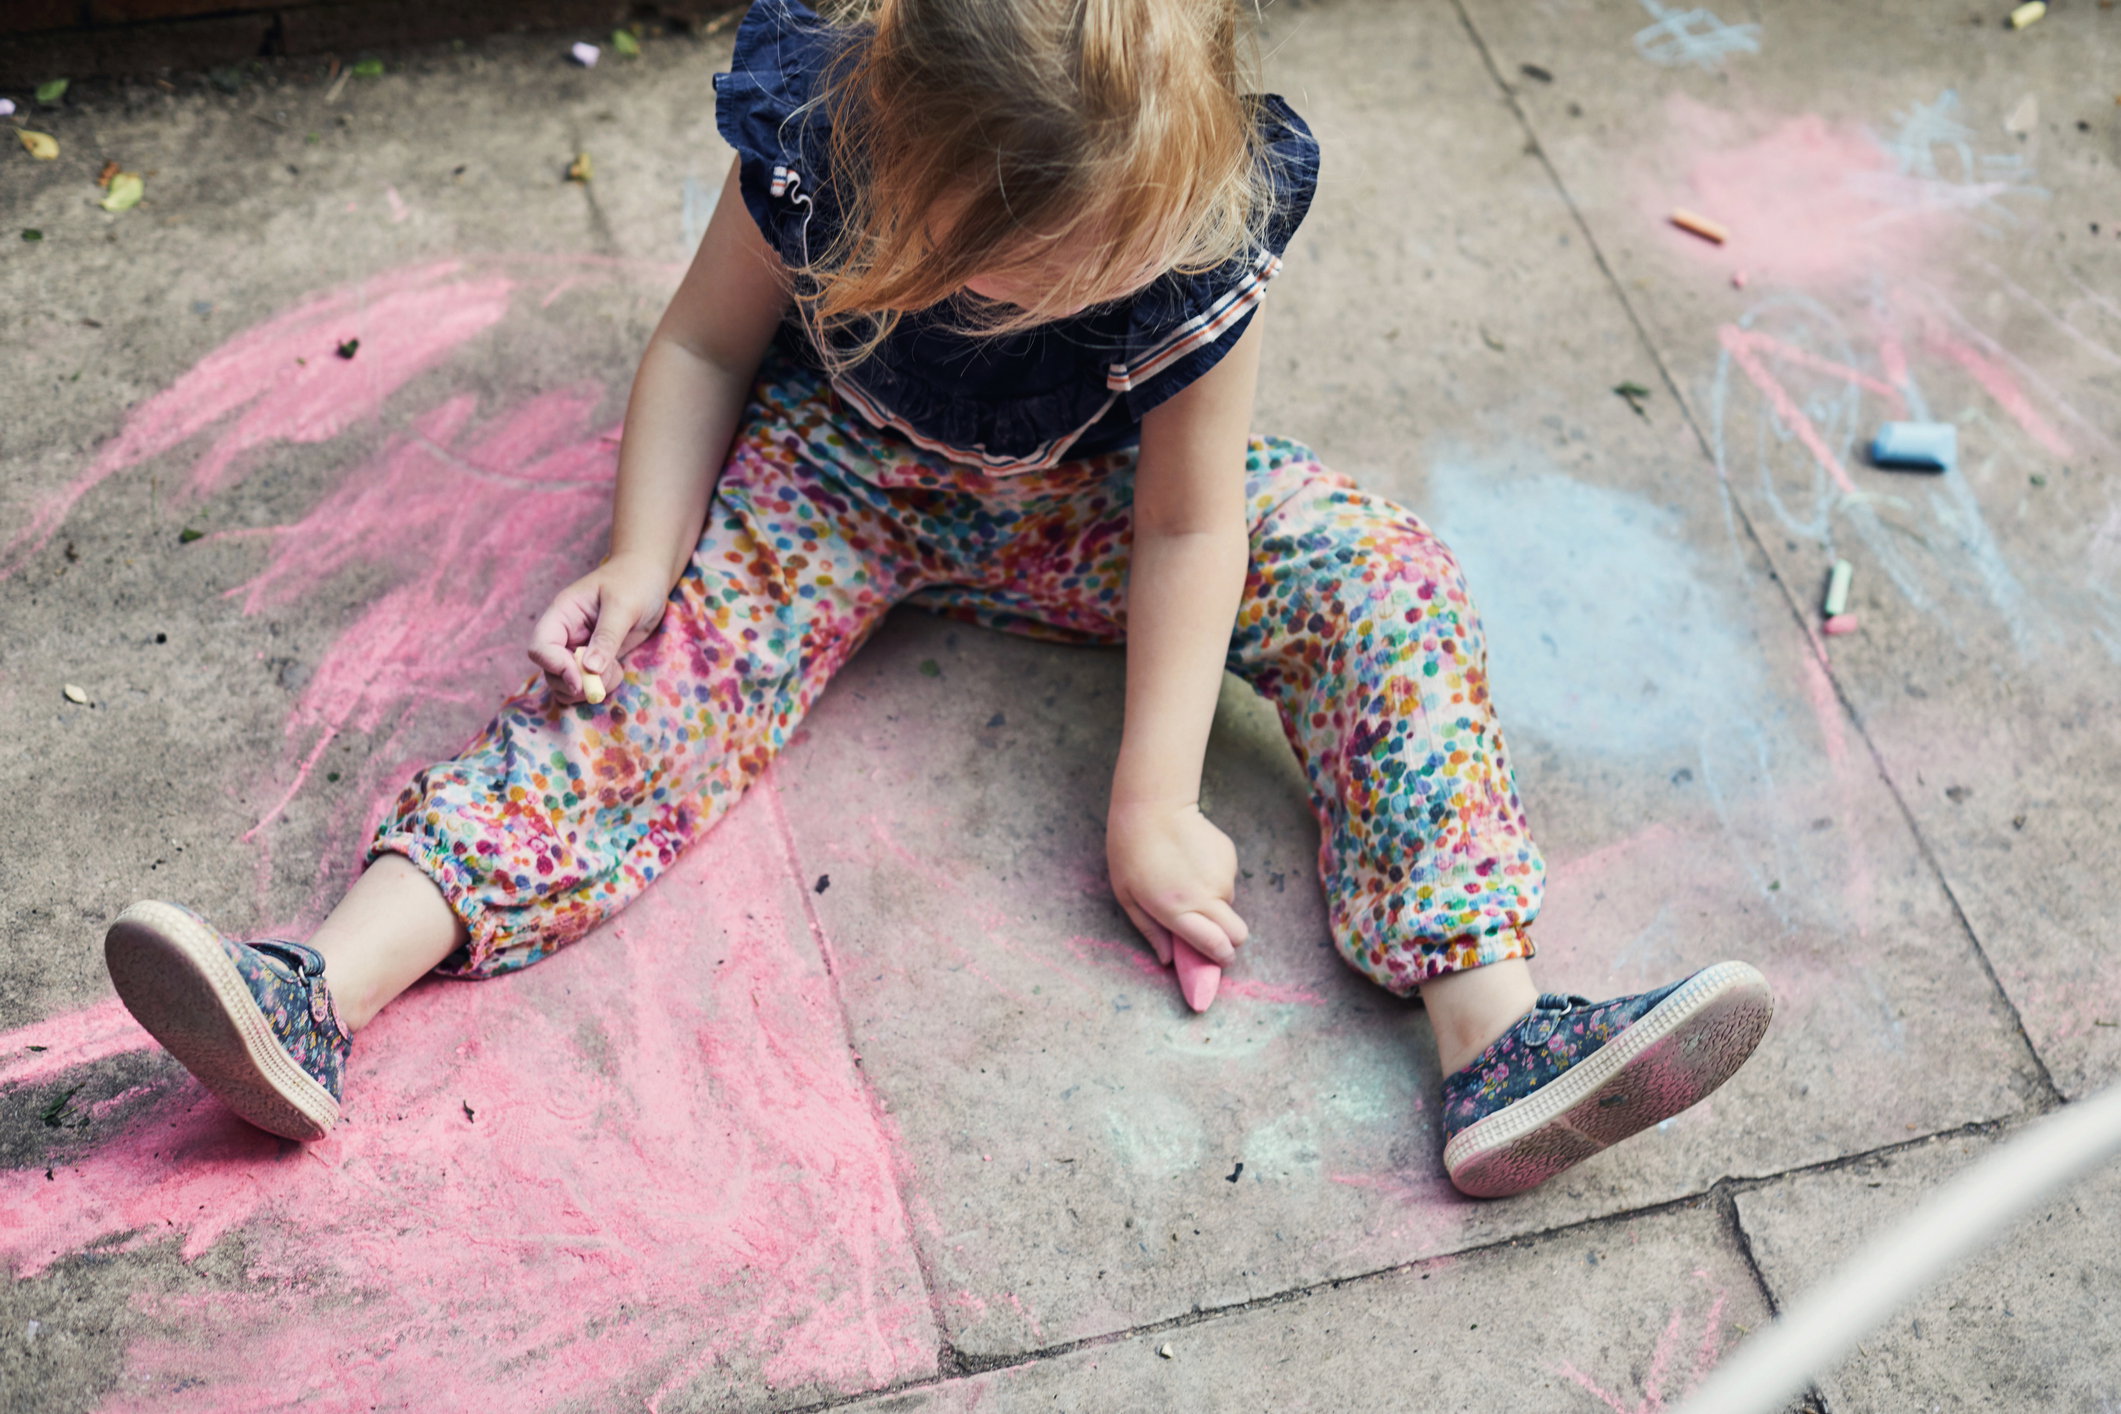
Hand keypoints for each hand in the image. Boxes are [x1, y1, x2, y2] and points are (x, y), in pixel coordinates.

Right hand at [527, 552, 672, 704]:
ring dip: (589, 688)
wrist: (649, 577)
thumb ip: (607, 636)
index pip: (541, 647)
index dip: (555, 667)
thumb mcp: (623, 605)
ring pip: (568, 682)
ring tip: (614, 672)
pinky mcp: (595, 659)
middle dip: (573, 684)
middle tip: (600, 685)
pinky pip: (588, 682)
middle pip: (550, 672)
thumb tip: (590, 668)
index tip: (579, 680)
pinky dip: (601, 686)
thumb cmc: (634, 582)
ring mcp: (579, 648)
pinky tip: (618, 671)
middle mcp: (565, 634)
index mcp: (562, 615)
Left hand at [1106, 799, 1250, 966]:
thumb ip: (1150, 931)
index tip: (1221, 959)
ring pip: (1230, 904)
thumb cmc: (1130, 852)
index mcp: (1177, 910)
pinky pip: (1227, 880)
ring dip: (1215, 903)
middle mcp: (1205, 896)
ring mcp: (1222, 876)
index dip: (1222, 957)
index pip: (1215, 945)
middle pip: (1239, 933)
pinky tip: (1193, 862)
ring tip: (1187, 881)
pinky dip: (1214, 879)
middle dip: (1231, 939)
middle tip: (1213, 932)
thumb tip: (1168, 960)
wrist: (1153, 806)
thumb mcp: (1127, 896)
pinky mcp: (1230, 857)